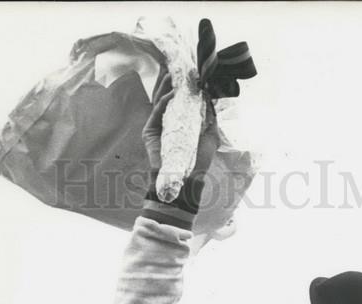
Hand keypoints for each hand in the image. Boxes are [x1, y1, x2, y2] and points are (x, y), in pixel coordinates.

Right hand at [142, 68, 218, 185]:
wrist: (188, 181)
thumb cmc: (199, 162)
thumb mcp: (211, 135)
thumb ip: (210, 116)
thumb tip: (210, 96)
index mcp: (181, 121)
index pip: (180, 98)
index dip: (182, 84)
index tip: (188, 70)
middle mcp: (168, 121)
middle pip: (166, 95)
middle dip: (170, 80)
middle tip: (175, 64)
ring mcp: (158, 125)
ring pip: (159, 100)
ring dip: (165, 86)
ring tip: (171, 73)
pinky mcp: (150, 132)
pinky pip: (156, 112)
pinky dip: (163, 101)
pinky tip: (170, 93)